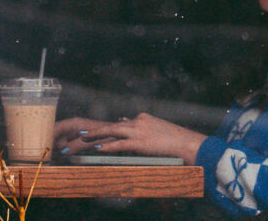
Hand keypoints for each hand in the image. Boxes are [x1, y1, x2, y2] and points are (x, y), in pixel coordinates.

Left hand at [54, 113, 205, 164]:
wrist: (188, 143)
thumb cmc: (175, 140)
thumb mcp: (158, 130)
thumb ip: (144, 129)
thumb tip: (128, 125)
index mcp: (143, 119)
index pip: (120, 124)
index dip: (105, 130)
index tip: (92, 132)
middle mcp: (138, 122)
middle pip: (111, 126)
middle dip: (94, 130)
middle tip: (80, 132)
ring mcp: (139, 131)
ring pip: (111, 132)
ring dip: (95, 136)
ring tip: (81, 138)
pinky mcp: (141, 142)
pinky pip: (120, 144)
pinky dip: (107, 146)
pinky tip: (97, 148)